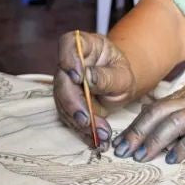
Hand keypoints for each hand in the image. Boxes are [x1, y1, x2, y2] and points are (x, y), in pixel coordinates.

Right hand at [54, 31, 136, 146]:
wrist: (120, 88)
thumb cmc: (121, 75)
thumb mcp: (122, 75)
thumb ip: (106, 76)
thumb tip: (86, 77)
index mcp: (85, 45)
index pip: (69, 44)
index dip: (69, 59)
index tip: (78, 77)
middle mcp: (70, 64)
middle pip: (62, 80)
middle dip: (73, 103)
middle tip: (87, 120)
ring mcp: (65, 84)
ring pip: (63, 103)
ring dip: (80, 122)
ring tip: (100, 135)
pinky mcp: (66, 103)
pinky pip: (69, 118)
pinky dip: (82, 131)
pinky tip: (95, 140)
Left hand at [113, 80, 184, 164]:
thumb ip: (173, 107)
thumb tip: (146, 115)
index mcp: (182, 95)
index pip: (152, 108)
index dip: (135, 125)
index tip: (120, 142)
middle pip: (159, 113)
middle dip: (139, 133)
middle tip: (125, 151)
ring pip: (175, 122)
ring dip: (157, 140)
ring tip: (144, 156)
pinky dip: (184, 146)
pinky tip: (174, 158)